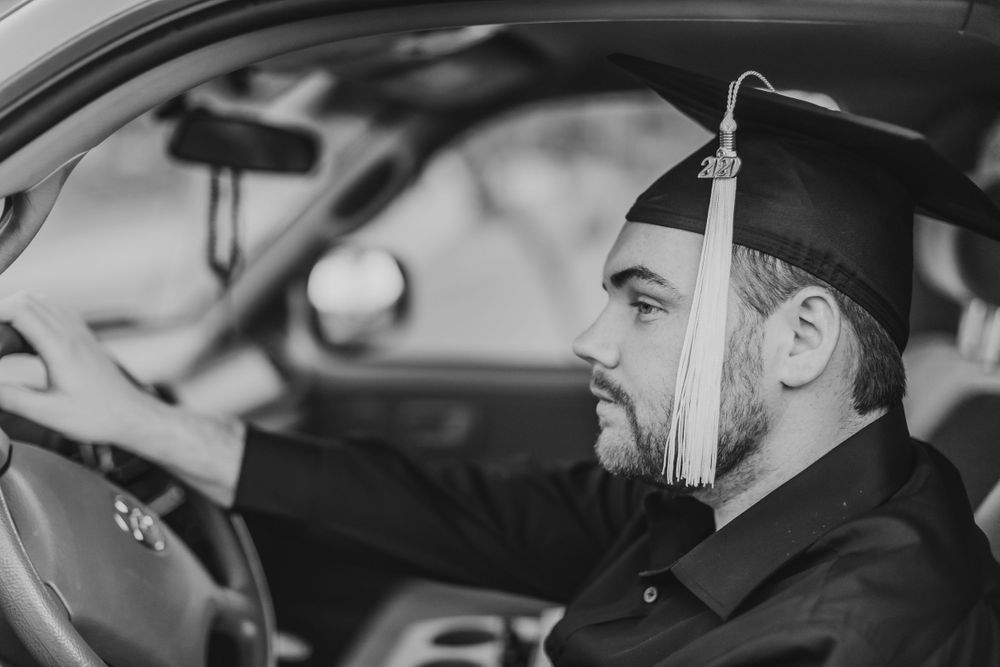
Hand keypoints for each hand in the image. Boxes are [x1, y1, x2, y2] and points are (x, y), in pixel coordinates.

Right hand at [0, 293, 158, 444]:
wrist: (134, 416)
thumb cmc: (99, 417)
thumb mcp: (49, 413)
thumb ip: (12, 399)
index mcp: (60, 347)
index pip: (19, 310)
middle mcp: (72, 333)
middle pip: (28, 300)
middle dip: (1, 310)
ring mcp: (82, 334)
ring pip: (44, 303)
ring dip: (18, 310)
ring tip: (2, 335)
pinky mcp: (87, 339)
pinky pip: (58, 313)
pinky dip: (37, 315)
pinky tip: (28, 336)